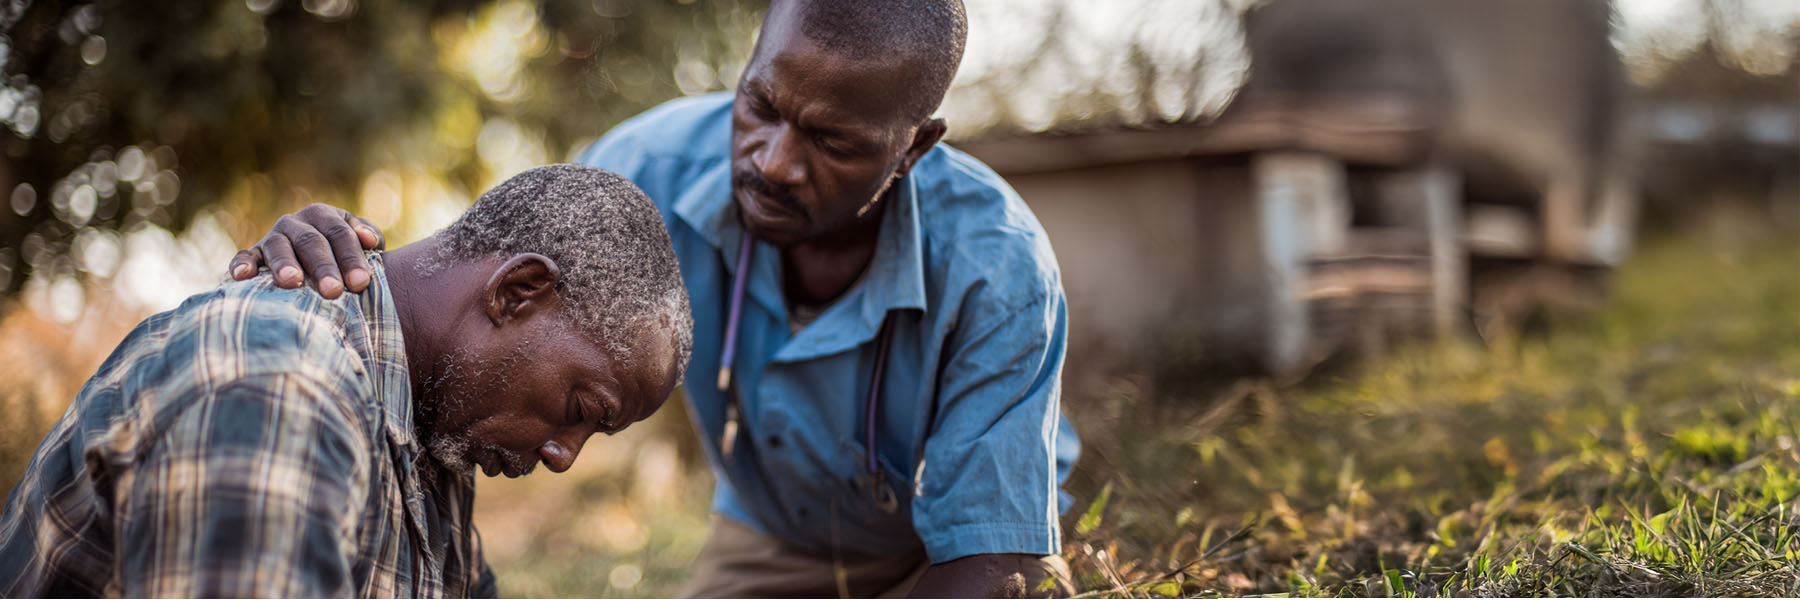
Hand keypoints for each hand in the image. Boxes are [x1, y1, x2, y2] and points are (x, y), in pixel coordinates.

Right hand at [228, 203, 384, 299]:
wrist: (318, 265)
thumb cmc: (346, 257)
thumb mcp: (363, 243)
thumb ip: (370, 237)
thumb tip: (369, 240)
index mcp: (323, 215)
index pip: (339, 234)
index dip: (351, 257)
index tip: (360, 283)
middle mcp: (295, 223)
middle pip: (310, 242)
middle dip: (323, 267)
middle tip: (334, 291)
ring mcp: (272, 238)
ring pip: (278, 247)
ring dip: (285, 264)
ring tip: (293, 281)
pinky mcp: (253, 255)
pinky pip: (244, 257)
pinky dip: (241, 264)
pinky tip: (243, 276)